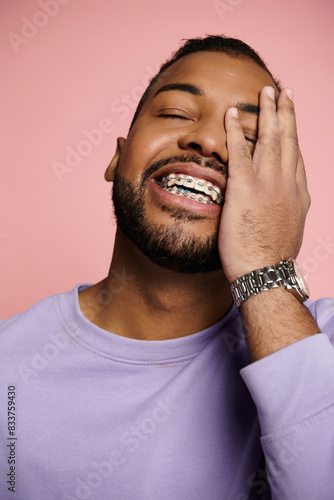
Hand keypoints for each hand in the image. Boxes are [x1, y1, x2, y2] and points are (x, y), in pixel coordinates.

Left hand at [218, 86, 309, 283]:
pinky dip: (237, 130)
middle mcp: (288, 184)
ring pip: (270, 138)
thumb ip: (284, 213)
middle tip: (284, 92)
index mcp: (298, 195)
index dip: (294, 137)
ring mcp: (268, 184)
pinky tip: (232, 113)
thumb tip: (279, 210)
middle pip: (288, 140)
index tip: (291, 123)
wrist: (265, 274)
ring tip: (266, 91)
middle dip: (286, 113)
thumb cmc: (272, 260)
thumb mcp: (288, 232)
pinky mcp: (245, 188)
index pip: (297, 158)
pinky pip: (240, 151)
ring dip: (268, 111)